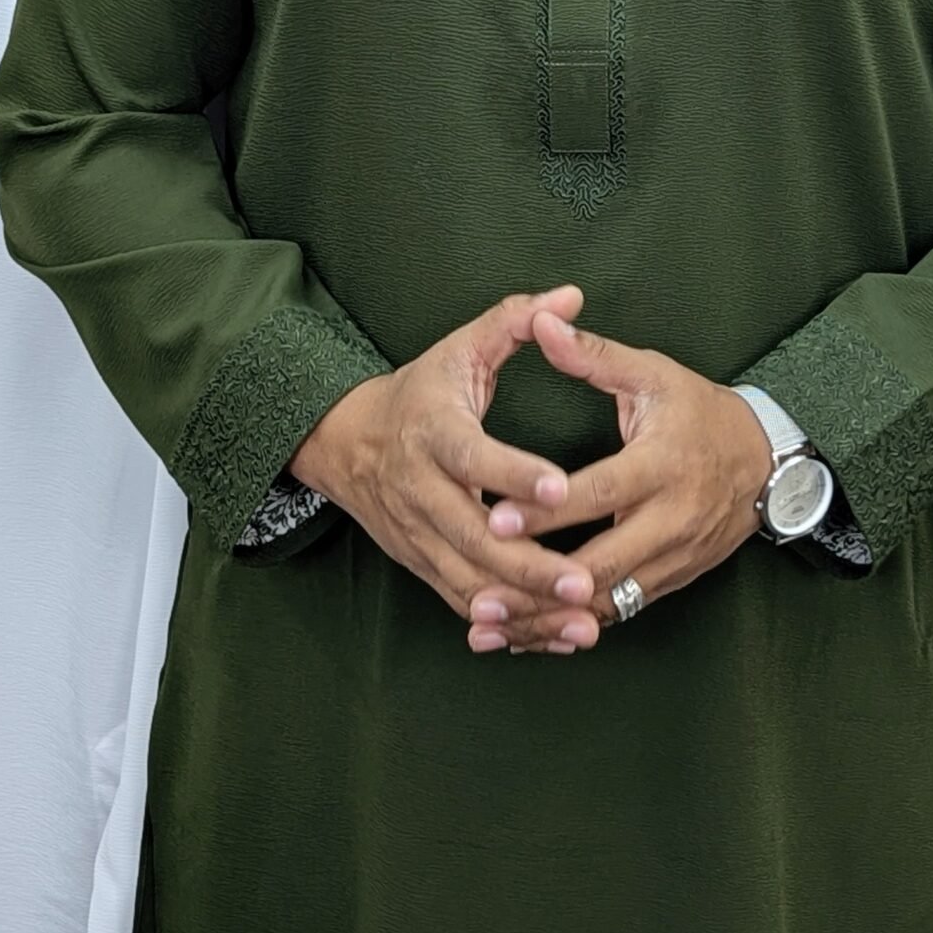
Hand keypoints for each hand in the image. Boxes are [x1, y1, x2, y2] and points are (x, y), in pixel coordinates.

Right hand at [287, 285, 607, 652]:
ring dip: (525, 608)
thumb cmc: (422, 390)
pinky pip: (464, 602)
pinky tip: (554, 636)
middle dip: (529, 565)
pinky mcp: (421, 564)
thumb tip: (572, 296)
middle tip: (584, 581)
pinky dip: (507, 625)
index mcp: (432, 431)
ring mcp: (417, 534)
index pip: (473, 456)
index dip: (513, 472)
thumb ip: (516, 320)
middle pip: (472, 536)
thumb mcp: (461, 347)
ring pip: (470, 582)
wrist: (348, 441)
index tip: (561, 485)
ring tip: (583, 621)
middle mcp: (418, 489)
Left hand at [465, 309, 773, 653]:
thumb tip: (542, 321)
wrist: (766, 463)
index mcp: (662, 464)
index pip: (599, 492)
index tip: (497, 520)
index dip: (548, 511)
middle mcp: (670, 519)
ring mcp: (672, 558)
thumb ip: (593, 355)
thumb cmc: (700, 412)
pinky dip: (568, 625)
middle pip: (600, 564)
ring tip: (486, 623)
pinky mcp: (670, 583)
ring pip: (604, 602)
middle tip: (478, 588)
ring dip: (545, 618)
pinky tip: (523, 633)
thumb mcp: (653, 374)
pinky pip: (615, 613)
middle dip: (537, 582)